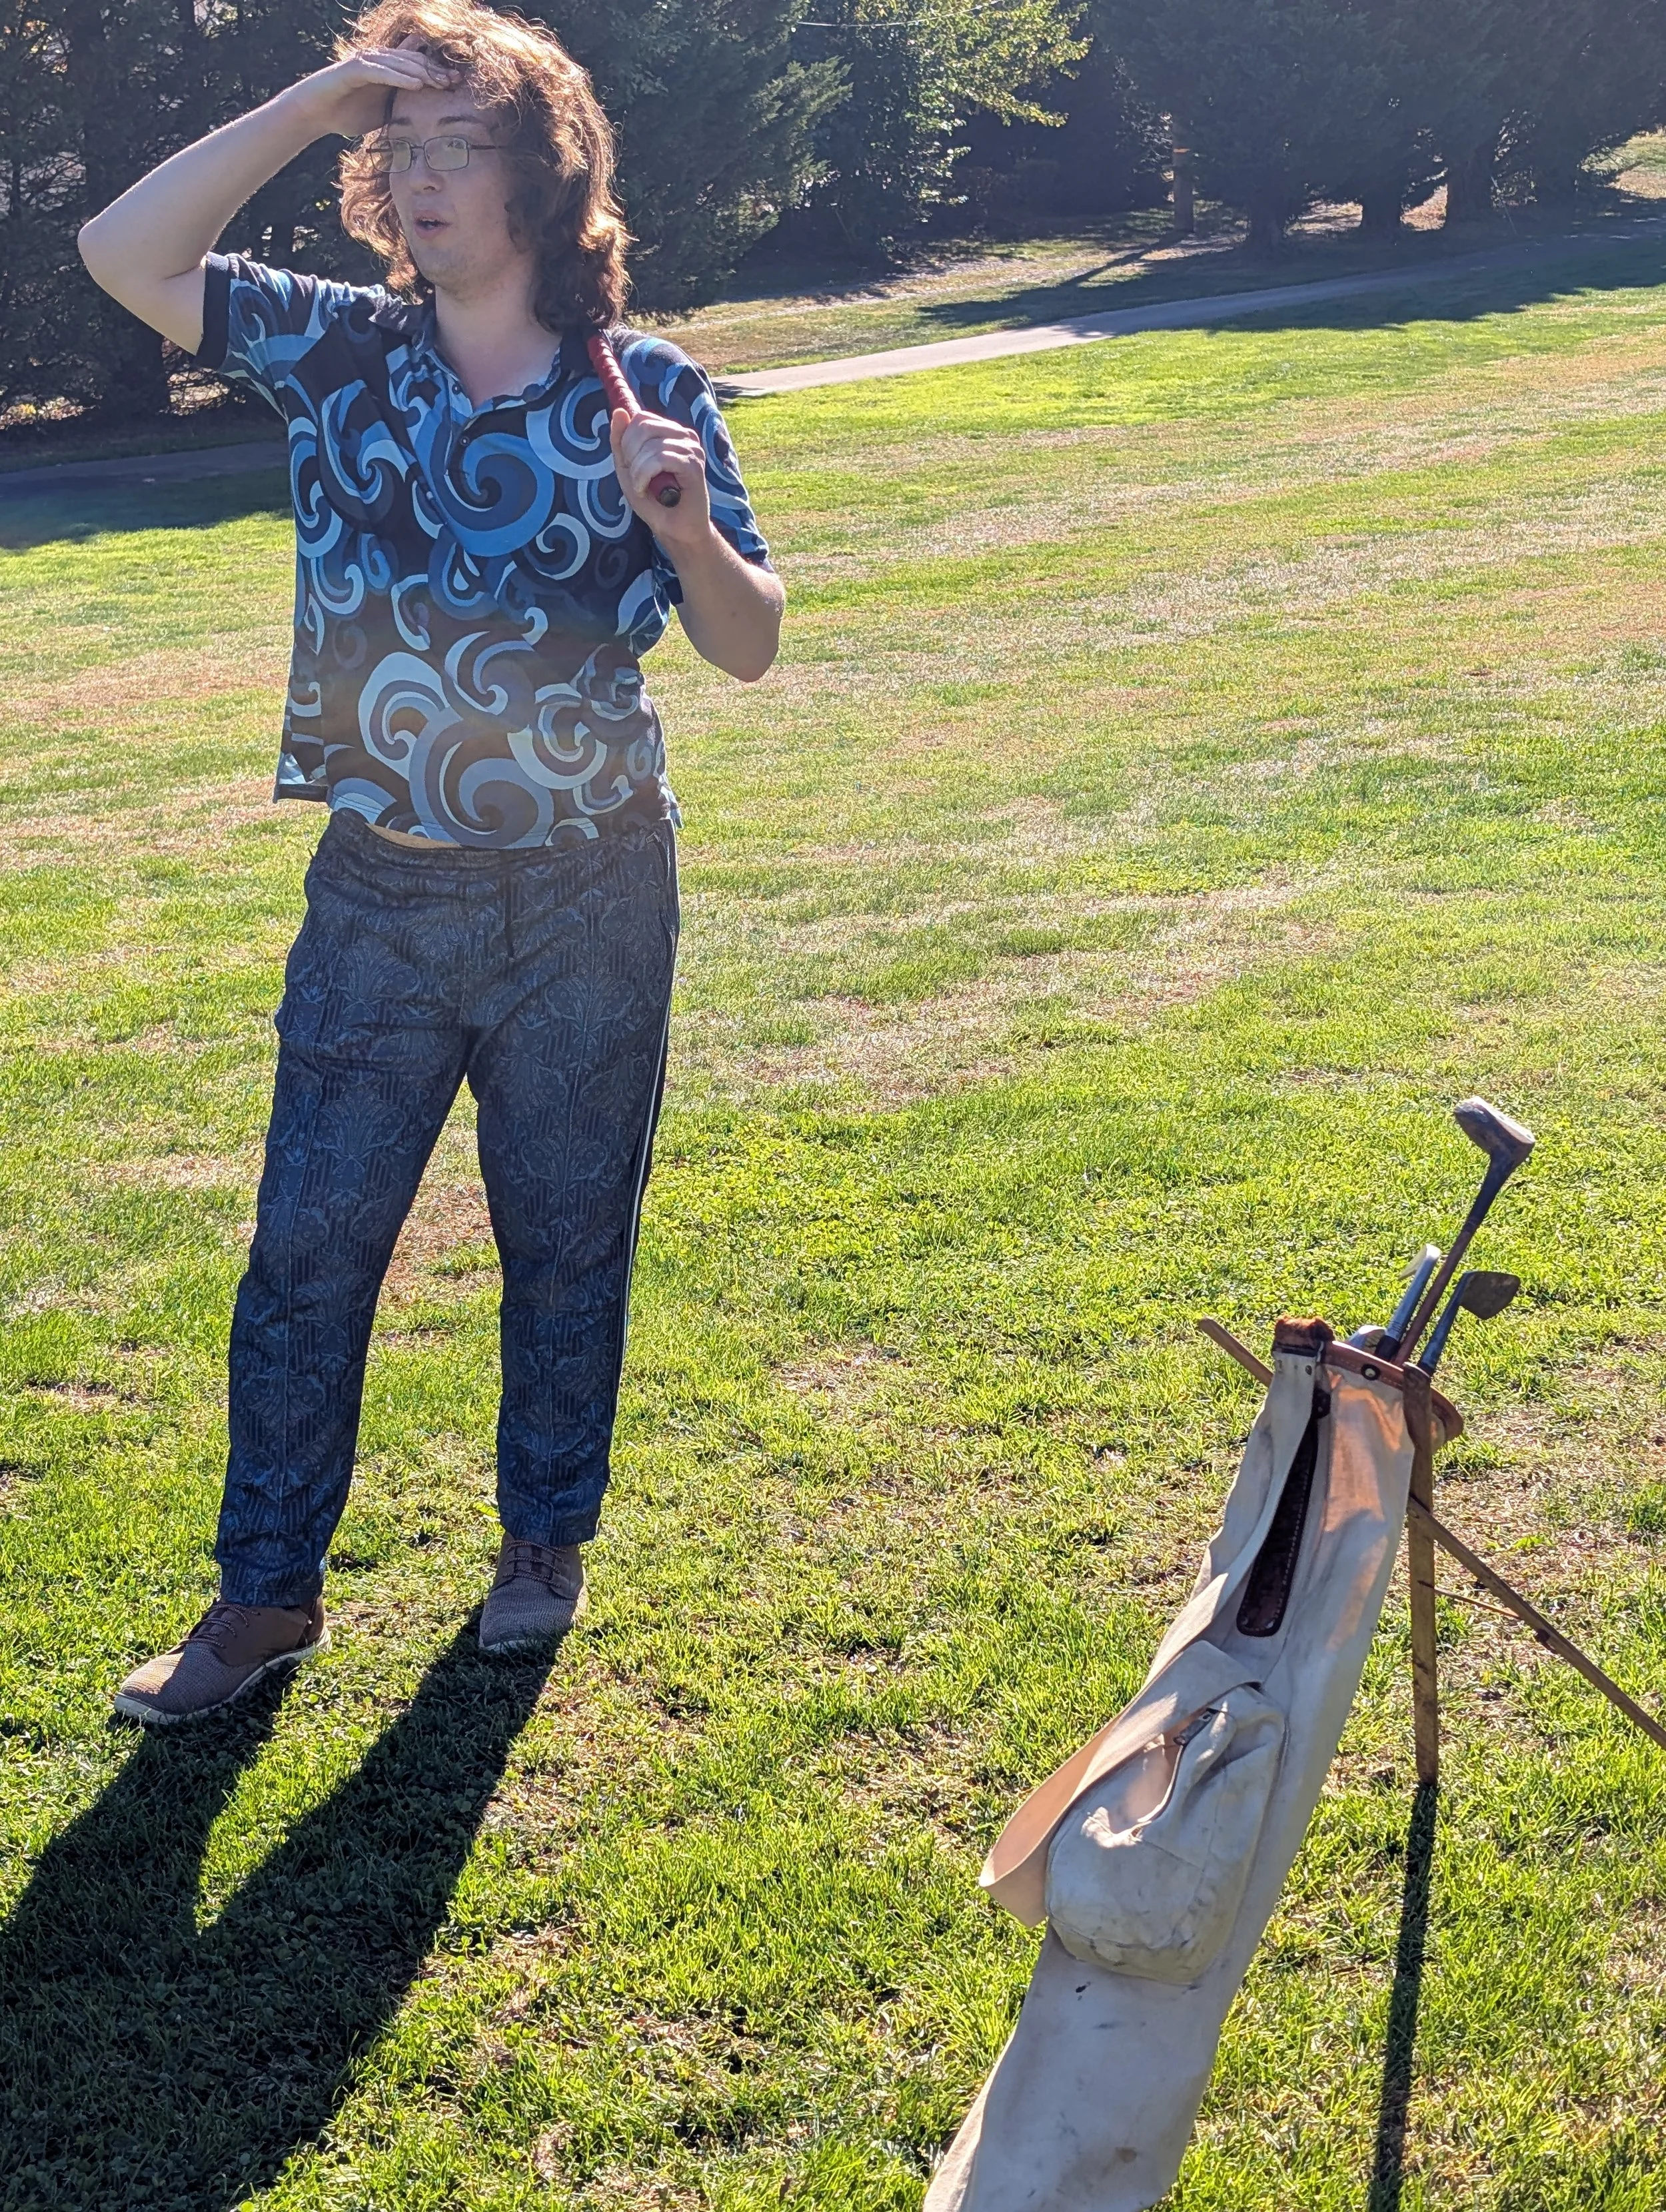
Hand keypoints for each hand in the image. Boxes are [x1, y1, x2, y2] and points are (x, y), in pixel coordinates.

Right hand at [281, 39, 457, 140]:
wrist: (317, 113)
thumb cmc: (349, 114)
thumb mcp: (383, 114)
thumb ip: (402, 110)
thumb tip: (426, 127)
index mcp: (388, 71)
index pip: (417, 66)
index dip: (437, 73)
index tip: (457, 85)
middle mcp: (379, 62)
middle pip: (413, 61)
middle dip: (435, 70)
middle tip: (455, 82)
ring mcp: (367, 63)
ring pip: (400, 63)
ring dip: (422, 72)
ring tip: (442, 83)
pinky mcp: (354, 69)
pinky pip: (381, 71)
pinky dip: (399, 77)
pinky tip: (417, 85)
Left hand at [609, 407, 712, 542]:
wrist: (676, 531)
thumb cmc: (654, 502)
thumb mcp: (628, 469)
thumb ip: (621, 442)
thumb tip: (619, 412)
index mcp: (672, 433)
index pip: (641, 418)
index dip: (627, 441)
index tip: (631, 466)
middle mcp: (685, 436)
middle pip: (643, 426)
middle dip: (630, 454)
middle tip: (636, 478)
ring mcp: (692, 449)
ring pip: (650, 445)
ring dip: (637, 471)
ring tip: (643, 488)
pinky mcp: (694, 465)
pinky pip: (660, 459)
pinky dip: (644, 476)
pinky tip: (646, 490)